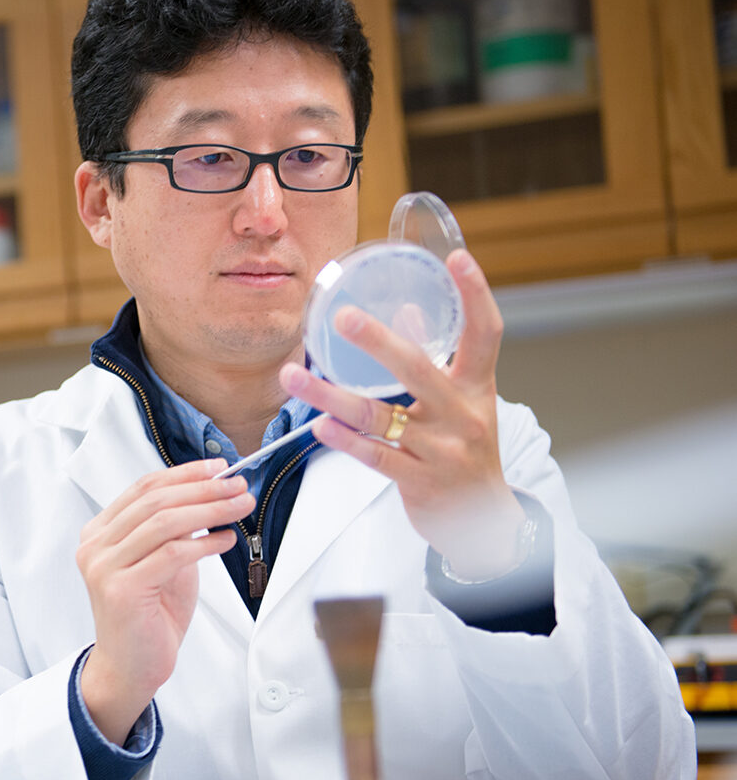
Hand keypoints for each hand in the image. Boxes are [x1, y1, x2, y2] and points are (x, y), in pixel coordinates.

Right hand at [77, 458, 253, 744]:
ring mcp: (103, 567)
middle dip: (203, 488)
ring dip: (209, 510)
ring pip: (164, 522)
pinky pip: (171, 554)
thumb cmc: (150, 614)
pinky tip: (226, 539)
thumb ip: (177, 528)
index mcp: (100, 531)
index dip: (185, 473)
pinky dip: (204, 542)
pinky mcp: (120, 590)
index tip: (219, 467)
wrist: (132, 668)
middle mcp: (95, 545)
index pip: (145, 487)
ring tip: (240, 507)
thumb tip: (214, 490)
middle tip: (238, 485)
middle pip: (156, 500)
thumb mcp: (164, 559)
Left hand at [280, 248, 525, 579]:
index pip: (485, 333)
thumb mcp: (464, 402)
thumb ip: (437, 359)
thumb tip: (406, 310)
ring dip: (330, 396)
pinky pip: (375, 456)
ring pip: (379, 416)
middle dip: (378, 341)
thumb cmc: (467, 451)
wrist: (484, 521)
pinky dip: (344, 440)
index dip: (475, 294)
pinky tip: (318, 426)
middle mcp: (463, 415)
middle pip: (419, 368)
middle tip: (342, 317)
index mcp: (478, 387)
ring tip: (293, 376)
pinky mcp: (420, 481)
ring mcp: (442, 450)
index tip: (456, 259)